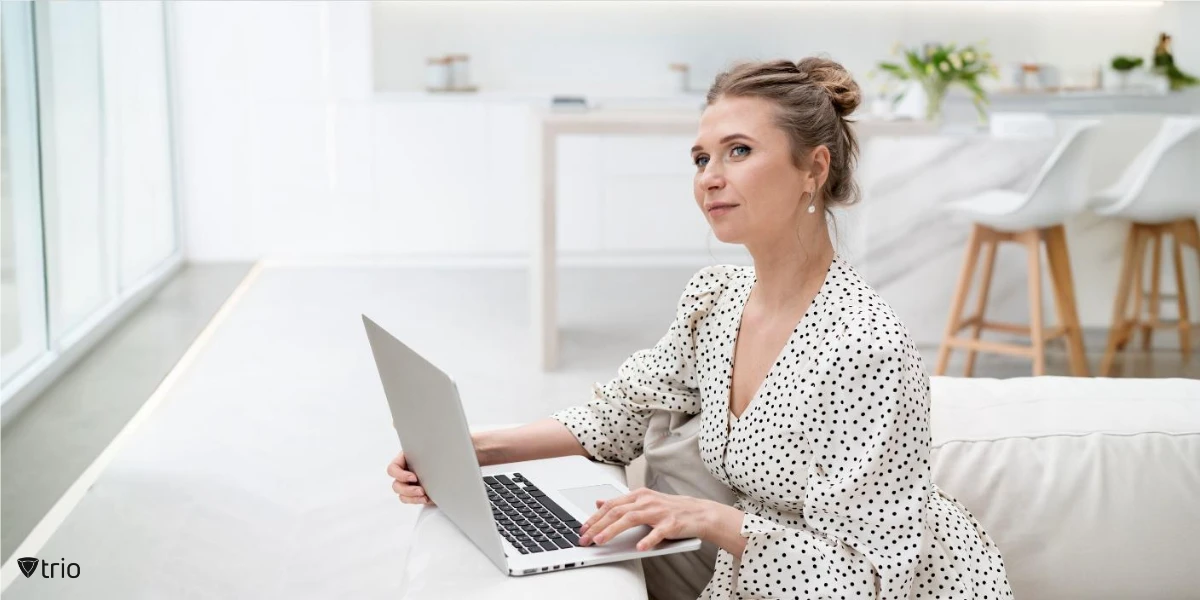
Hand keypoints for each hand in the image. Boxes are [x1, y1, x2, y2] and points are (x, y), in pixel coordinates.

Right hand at [386, 451, 434, 505]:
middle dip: (408, 490)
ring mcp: (408, 484)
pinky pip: (410, 500)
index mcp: (403, 460)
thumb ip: (425, 451)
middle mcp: (403, 473)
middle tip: (421, 490)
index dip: (400, 475)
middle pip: (396, 485)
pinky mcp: (414, 493)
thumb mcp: (430, 450)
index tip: (414, 477)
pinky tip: (427, 498)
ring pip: (402, 495)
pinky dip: (417, 500)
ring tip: (425, 496)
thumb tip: (428, 448)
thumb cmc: (437, 453)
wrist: (446, 468)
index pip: (392, 469)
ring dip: (412, 498)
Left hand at [578, 488, 712, 550]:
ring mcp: (659, 511)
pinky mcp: (672, 524)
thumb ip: (622, 503)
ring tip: (601, 541)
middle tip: (585, 538)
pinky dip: (648, 540)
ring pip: (631, 519)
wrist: (699, 512)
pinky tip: (639, 548)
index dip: (594, 517)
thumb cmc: (670, 509)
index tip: (582, 528)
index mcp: (639, 495)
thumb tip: (599, 502)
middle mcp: (647, 501)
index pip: (611, 505)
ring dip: (613, 530)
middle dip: (598, 525)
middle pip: (617, 511)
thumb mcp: (643, 502)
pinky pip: (658, 533)